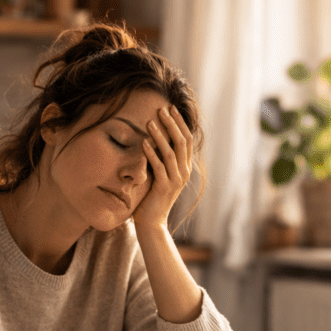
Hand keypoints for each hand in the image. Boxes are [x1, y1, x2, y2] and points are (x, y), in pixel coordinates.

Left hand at [132, 105, 193, 229]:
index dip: (179, 123)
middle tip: (161, 110)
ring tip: (150, 122)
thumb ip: (162, 159)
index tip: (170, 109)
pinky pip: (159, 167)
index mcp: (185, 168)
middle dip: (171, 124)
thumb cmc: (152, 197)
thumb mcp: (160, 174)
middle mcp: (184, 172)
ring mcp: (176, 180)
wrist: (152, 222)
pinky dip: (151, 153)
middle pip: (182, 142)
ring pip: (171, 153)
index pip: (187, 140)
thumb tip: (155, 137)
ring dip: (160, 136)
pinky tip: (143, 143)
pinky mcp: (164, 187)